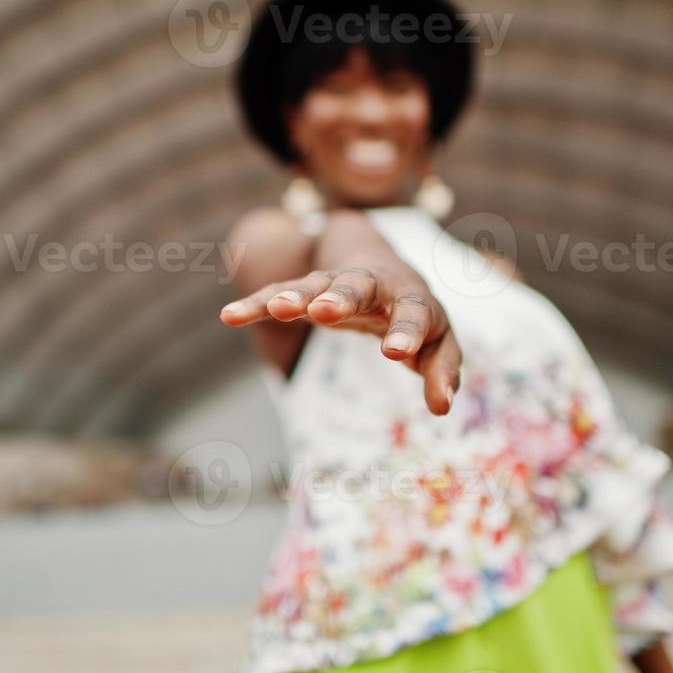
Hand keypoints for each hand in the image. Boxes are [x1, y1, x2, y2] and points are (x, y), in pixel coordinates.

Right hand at [220, 266, 461, 414]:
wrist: (381, 264)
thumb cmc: (416, 315)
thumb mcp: (438, 341)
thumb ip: (443, 370)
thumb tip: (443, 408)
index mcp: (413, 298)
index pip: (414, 313)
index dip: (405, 332)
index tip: (394, 353)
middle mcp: (374, 283)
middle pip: (358, 285)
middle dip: (342, 297)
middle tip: (325, 310)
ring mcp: (337, 283)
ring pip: (315, 285)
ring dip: (296, 296)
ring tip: (275, 309)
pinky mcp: (307, 290)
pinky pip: (279, 294)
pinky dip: (256, 304)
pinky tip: (230, 316)